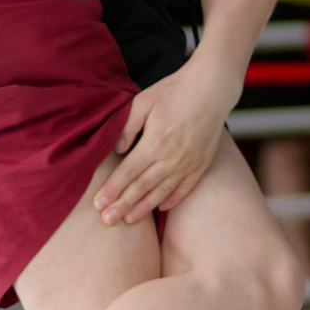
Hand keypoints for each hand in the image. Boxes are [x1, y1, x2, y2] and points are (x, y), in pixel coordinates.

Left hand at [95, 57, 242, 225]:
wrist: (211, 88)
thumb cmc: (173, 91)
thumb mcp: (143, 102)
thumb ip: (127, 127)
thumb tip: (116, 150)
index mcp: (155, 143)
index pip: (127, 173)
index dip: (111, 190)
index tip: (98, 205)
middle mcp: (172, 159)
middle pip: (142, 188)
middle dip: (122, 206)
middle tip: (106, 221)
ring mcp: (189, 164)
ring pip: (162, 193)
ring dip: (143, 208)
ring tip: (128, 221)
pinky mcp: (201, 164)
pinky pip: (185, 188)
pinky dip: (171, 200)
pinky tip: (160, 208)